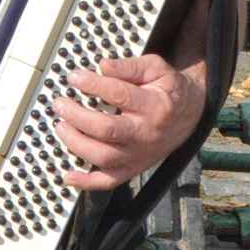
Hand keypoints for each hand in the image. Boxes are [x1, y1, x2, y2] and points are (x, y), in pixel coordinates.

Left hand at [58, 53, 209, 190]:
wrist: (190, 115)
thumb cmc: (167, 89)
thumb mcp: (156, 69)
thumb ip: (130, 66)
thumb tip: (103, 66)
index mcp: (155, 106)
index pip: (119, 95)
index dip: (93, 84)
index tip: (74, 77)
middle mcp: (147, 134)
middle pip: (107, 130)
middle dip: (77, 116)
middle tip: (60, 103)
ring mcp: (139, 154)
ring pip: (104, 157)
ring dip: (76, 143)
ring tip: (60, 125)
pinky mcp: (133, 167)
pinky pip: (109, 181)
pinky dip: (87, 182)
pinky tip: (68, 175)